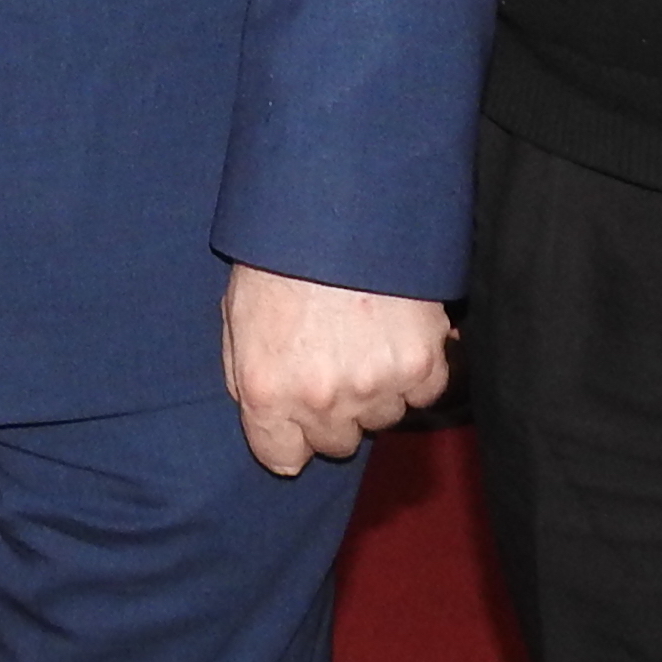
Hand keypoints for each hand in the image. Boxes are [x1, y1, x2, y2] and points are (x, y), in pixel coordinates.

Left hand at [221, 264, 450, 475]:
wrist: (335, 201)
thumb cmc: (278, 252)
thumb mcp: (237, 316)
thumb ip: (248, 377)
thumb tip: (269, 416)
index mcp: (267, 391)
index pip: (284, 460)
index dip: (291, 435)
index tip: (299, 413)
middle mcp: (321, 398)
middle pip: (337, 443)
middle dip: (334, 411)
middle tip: (333, 360)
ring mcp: (373, 384)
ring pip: (383, 418)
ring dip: (376, 389)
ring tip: (363, 336)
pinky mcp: (420, 363)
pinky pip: (423, 392)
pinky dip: (415, 370)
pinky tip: (396, 333)